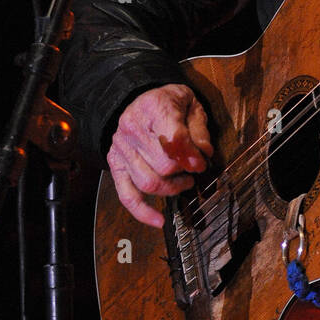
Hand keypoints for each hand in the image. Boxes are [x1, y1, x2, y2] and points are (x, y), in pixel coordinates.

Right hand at [107, 84, 213, 227]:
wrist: (138, 98)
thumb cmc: (169, 103)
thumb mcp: (191, 105)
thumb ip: (199, 130)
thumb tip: (204, 154)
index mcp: (154, 108)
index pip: (173, 138)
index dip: (192, 155)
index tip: (202, 163)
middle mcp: (132, 128)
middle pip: (163, 165)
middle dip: (184, 171)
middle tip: (195, 169)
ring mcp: (121, 148)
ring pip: (148, 182)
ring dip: (172, 189)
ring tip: (185, 182)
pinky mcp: (115, 164)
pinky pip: (126, 194)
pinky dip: (142, 212)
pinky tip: (158, 221)